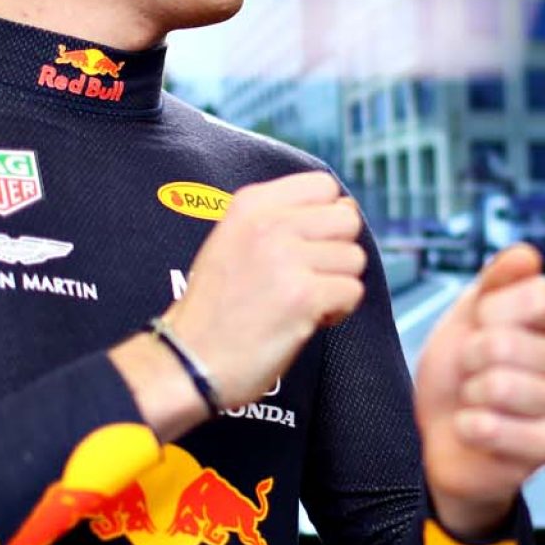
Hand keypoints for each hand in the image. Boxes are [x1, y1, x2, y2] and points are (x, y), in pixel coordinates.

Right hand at [165, 171, 365, 406]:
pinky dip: (338, 310)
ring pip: (355, 258)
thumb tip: (346, 207)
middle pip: (347, 219)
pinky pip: (352, 291)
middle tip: (310, 277)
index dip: (328, 216)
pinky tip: (307, 319)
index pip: (323, 185)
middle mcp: (269, 224)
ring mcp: (287, 258)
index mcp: (250, 204)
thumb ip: (280, 219)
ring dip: (338, 284)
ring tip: (303, 300)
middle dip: (338, 251)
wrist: (189, 359)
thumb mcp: (233, 240)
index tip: (311, 244)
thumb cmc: (216, 307)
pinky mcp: (304, 296)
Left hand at [415, 243, 544, 537]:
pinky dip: (470, 427)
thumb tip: (527, 254)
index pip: (537, 296)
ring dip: (469, 393)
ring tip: (474, 399)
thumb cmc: (461, 370)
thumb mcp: (470, 313)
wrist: (443, 434)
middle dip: (471, 355)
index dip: (491, 310)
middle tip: (471, 370)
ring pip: (502, 386)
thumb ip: (498, 279)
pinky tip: (472, 427)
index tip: (479, 323)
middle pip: (509, 342)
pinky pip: (501, 430)